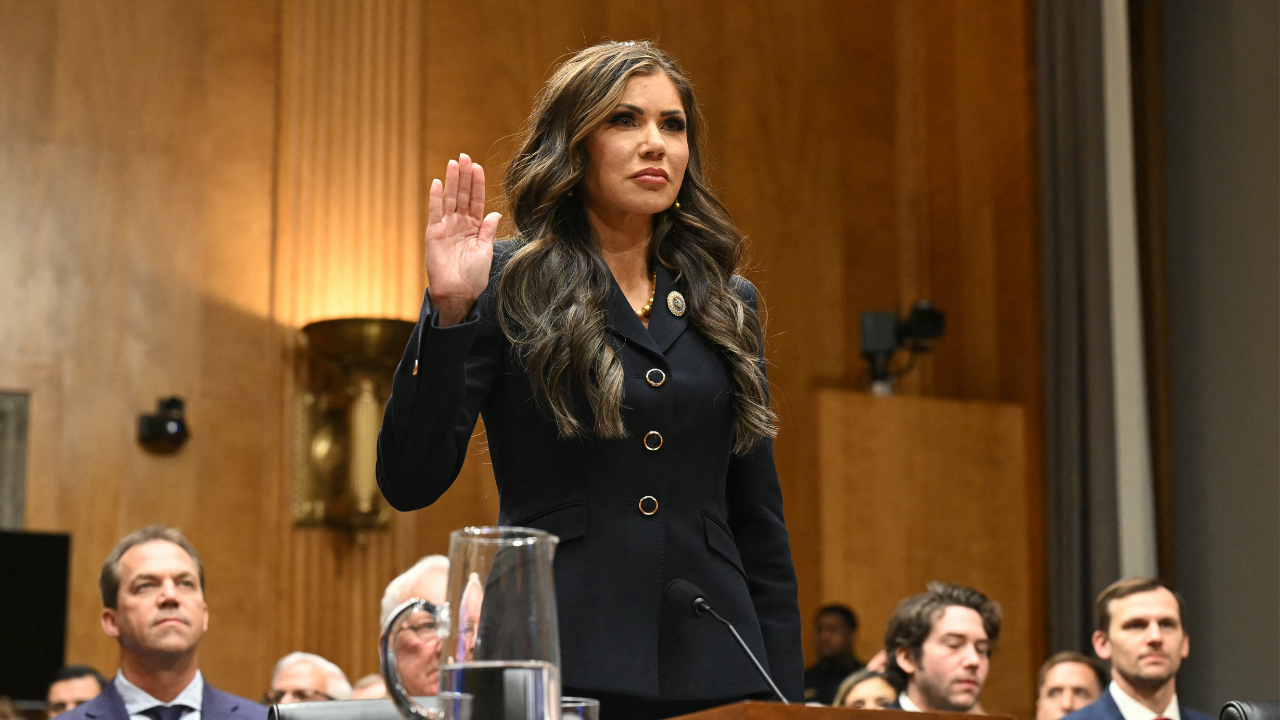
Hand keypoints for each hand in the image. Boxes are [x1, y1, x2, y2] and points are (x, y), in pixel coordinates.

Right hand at [425, 153, 500, 325]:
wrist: (458, 294)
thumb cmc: (473, 277)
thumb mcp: (486, 251)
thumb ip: (488, 231)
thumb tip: (494, 213)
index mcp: (474, 228)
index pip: (476, 200)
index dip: (477, 184)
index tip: (478, 167)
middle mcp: (460, 224)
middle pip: (462, 195)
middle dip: (464, 176)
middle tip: (465, 156)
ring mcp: (446, 227)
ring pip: (449, 199)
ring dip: (451, 181)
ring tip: (454, 163)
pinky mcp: (434, 233)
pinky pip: (434, 212)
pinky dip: (435, 198)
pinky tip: (437, 182)